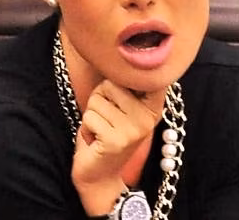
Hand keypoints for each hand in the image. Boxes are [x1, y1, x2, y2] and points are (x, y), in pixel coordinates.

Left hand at [72, 80, 164, 213]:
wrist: (100, 178)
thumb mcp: (123, 110)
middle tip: (106, 119)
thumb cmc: (106, 136)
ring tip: (101, 130)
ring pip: (97, 100)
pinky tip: (95, 141)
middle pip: (111, 84)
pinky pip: (89, 117)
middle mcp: (148, 118)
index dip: (130, 73)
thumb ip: (126, 88)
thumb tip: (119, 61)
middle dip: (99, 99)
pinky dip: (86, 128)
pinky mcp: (116, 140)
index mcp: (153, 107)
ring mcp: (133, 130)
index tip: (131, 69)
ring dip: (91, 115)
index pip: (146, 77)